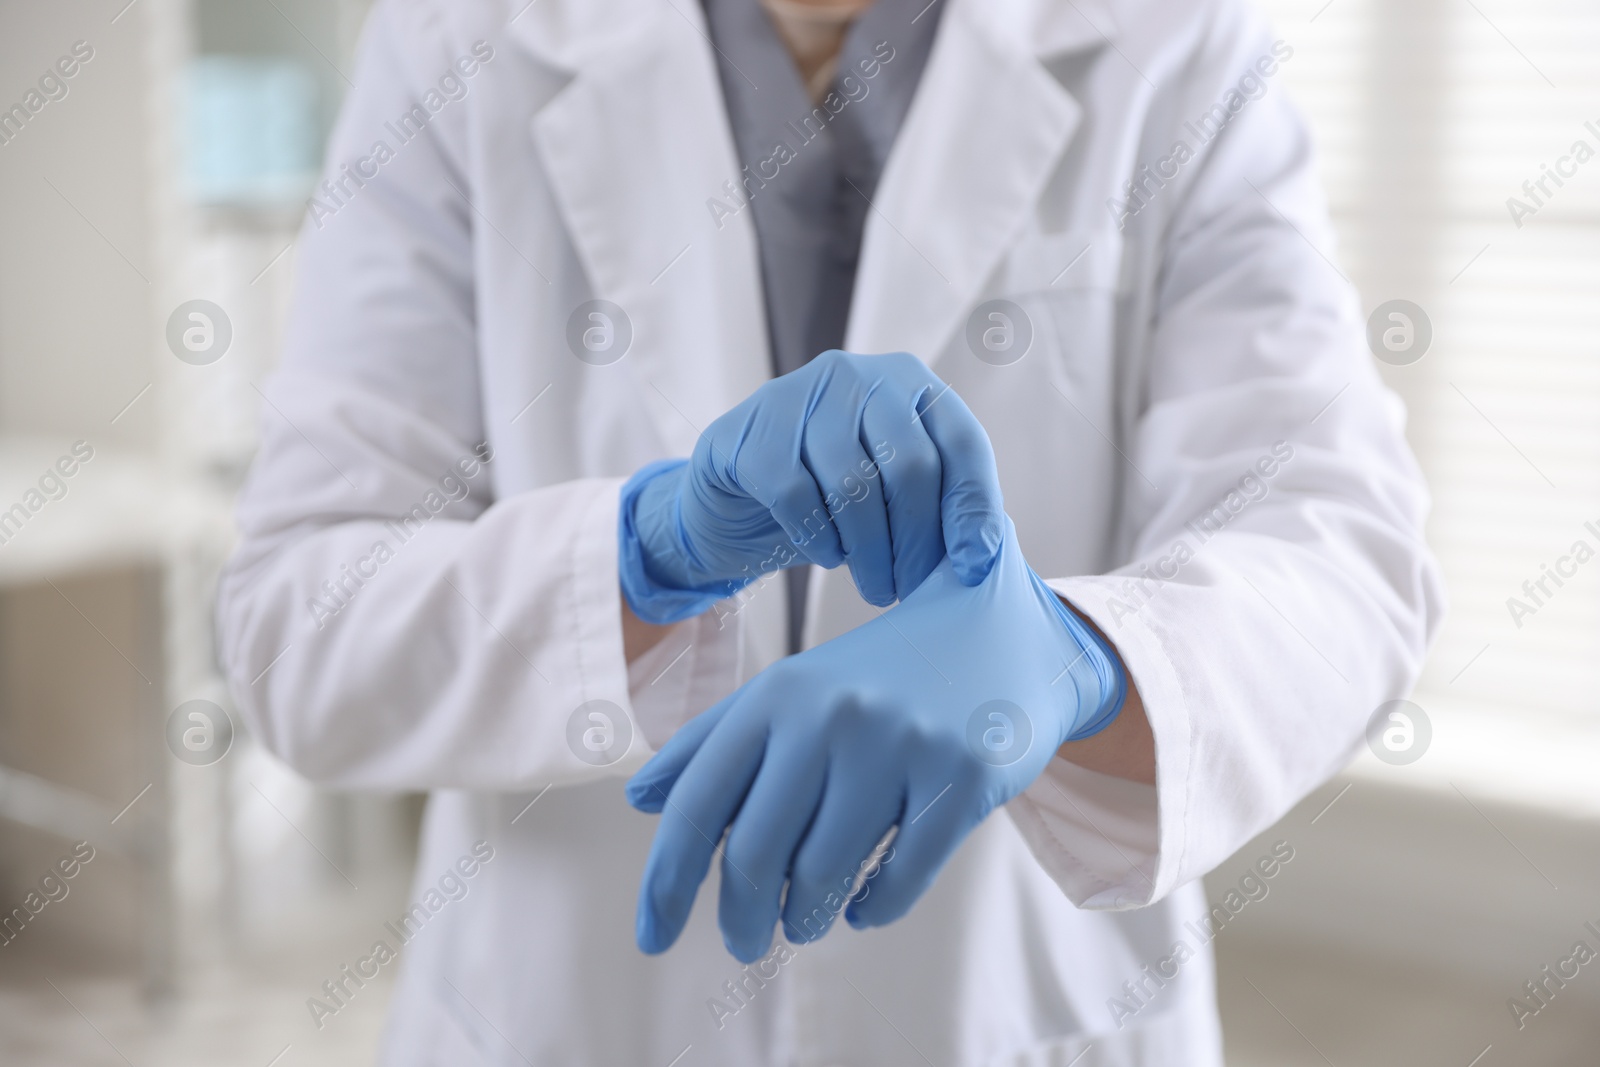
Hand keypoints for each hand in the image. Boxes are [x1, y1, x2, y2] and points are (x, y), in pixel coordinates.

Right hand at [619, 350, 1004, 623]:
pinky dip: (819, 538)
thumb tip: (982, 555)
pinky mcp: (752, 430)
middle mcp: (859, 376)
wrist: (735, 501)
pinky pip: (796, 493)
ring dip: (871, 552)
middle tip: (912, 589)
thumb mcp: (890, 493)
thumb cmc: (828, 497)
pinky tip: (828, 555)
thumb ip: (936, 504)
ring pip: (854, 485)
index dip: (974, 509)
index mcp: (909, 383)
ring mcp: (799, 395)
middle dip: (918, 543)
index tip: (974, 567)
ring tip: (876, 586)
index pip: (961, 443)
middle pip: (910, 467)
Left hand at [624, 517, 1126, 960]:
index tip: (650, 938)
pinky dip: (871, 910)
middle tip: (743, 941)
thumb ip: (714, 739)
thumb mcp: (793, 687)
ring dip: (802, 917)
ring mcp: (902, 745)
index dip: (667, 881)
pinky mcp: (963, 778)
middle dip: (741, 918)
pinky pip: (901, 880)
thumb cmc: (881, 674)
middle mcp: (833, 714)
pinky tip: (860, 908)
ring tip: (801, 920)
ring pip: (824, 874)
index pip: (700, 803)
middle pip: (757, 853)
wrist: (1007, 633)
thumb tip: (640, 802)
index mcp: (779, 692)